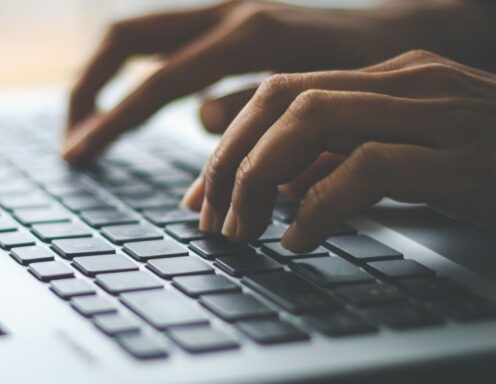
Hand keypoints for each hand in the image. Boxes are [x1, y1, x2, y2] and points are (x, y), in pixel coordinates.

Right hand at [63, 0, 495, 162]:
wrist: (408, 26)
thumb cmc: (373, 70)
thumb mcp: (322, 98)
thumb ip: (255, 110)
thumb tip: (200, 119)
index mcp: (248, 35)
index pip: (158, 83)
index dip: (112, 122)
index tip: (78, 154)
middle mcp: (227, 13)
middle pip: (125, 39)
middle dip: (87, 88)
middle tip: (72, 137)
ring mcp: (224, 12)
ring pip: (139, 37)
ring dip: (104, 80)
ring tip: (87, 126)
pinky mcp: (227, 22)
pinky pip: (164, 47)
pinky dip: (137, 78)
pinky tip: (129, 109)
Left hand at [181, 49, 495, 251]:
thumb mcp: (409, 162)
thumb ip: (344, 161)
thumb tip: (277, 187)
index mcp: (392, 76)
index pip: (282, 90)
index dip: (230, 141)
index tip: (202, 193)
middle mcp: (409, 80)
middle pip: (283, 98)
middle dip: (232, 159)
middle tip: (210, 216)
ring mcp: (438, 111)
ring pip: (311, 119)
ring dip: (260, 178)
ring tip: (242, 230)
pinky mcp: (462, 156)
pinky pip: (366, 167)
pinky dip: (319, 204)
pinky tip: (299, 240)